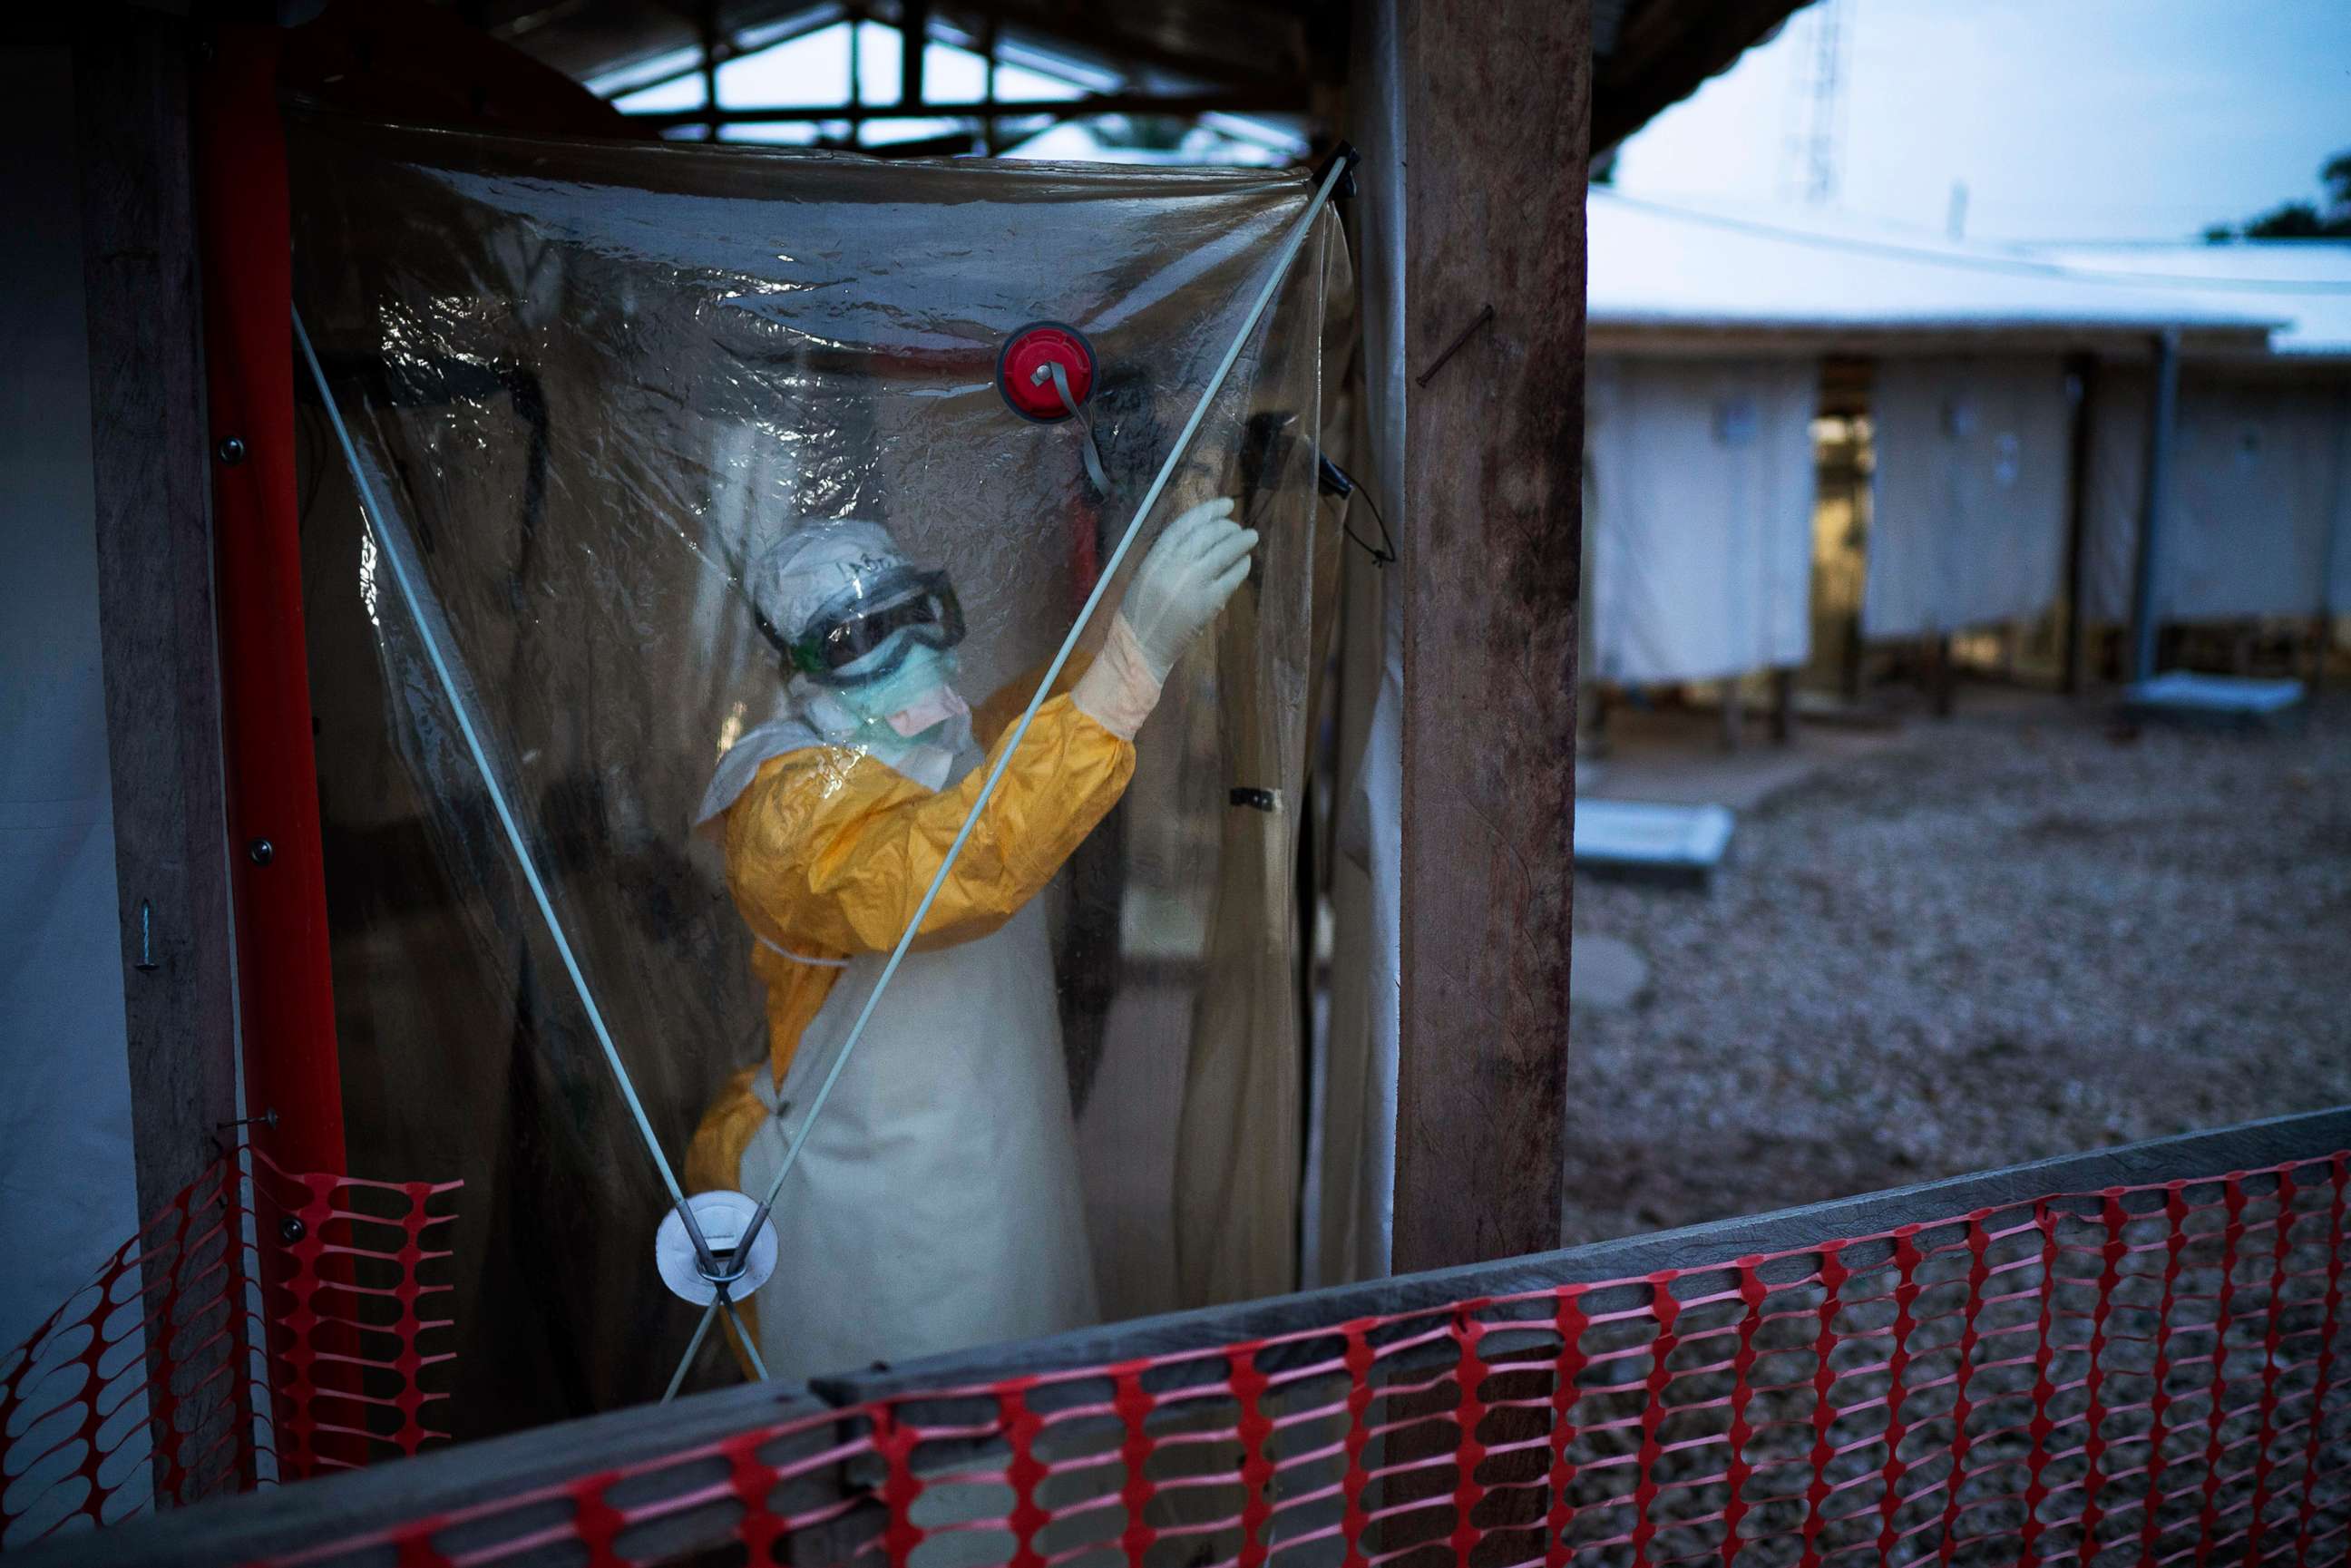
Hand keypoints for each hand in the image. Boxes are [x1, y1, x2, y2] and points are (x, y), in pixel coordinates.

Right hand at [1116, 498, 1256, 681]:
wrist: (1139, 646)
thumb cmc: (1139, 610)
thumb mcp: (1146, 573)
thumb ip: (1169, 554)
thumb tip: (1201, 534)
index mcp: (1155, 556)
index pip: (1187, 523)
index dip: (1210, 510)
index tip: (1226, 504)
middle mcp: (1174, 565)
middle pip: (1208, 534)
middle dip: (1228, 526)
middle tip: (1238, 527)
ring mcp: (1192, 584)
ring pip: (1223, 553)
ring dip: (1240, 542)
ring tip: (1250, 537)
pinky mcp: (1206, 604)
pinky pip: (1230, 579)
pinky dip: (1240, 567)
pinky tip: (1245, 562)